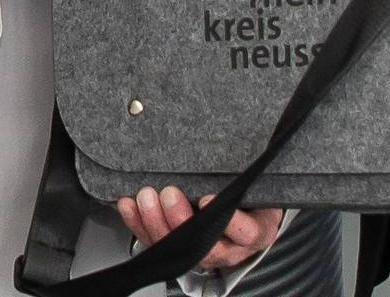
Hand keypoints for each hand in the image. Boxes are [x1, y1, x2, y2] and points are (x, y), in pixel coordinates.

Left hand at [117, 187, 282, 272]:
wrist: (246, 219)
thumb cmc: (252, 200)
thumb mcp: (260, 187)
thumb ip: (249, 173)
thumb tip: (245, 136)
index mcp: (254, 232)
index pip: (246, 232)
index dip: (229, 221)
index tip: (208, 199)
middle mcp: (228, 248)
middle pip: (203, 245)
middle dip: (180, 220)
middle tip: (168, 194)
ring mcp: (202, 252)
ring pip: (176, 249)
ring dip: (155, 222)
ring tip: (145, 197)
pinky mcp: (178, 250)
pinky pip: (155, 242)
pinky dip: (138, 223)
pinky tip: (129, 206)